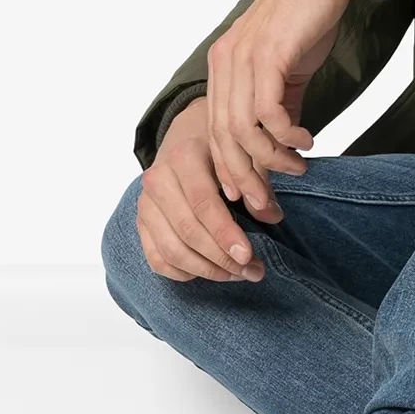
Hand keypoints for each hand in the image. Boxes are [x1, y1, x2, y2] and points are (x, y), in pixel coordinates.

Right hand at [136, 97, 276, 282]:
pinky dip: (184, 273)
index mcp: (183, 157)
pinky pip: (157, 259)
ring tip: (238, 274)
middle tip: (252, 271)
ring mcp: (146, 204)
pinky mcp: (142, 223)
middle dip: (222, 258)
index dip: (225, 234)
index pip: (203, 204)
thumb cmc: (219, 152)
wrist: (187, 139)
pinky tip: (211, 272)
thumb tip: (272, 216)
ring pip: (172, 251)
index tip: (247, 255)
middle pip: (188, 231)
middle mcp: (158, 180)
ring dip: (207, 270)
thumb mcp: (242, 158)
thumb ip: (257, 185)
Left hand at [205, 0, 367, 206]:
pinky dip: (286, 135)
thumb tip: (282, 146)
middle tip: (269, 206)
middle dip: (245, 178)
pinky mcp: (268, 54)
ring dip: (270, 159)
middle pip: (222, 138)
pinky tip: (307, 141)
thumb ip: (280, 104)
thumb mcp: (287, 68)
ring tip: (297, 169)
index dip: (231, 170)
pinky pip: (267, 111)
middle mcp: (225, 63)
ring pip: (242, 129)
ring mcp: (243, 58)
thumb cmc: (308, 17)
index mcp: (224, 68)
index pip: (216, 132)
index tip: (252, 199)